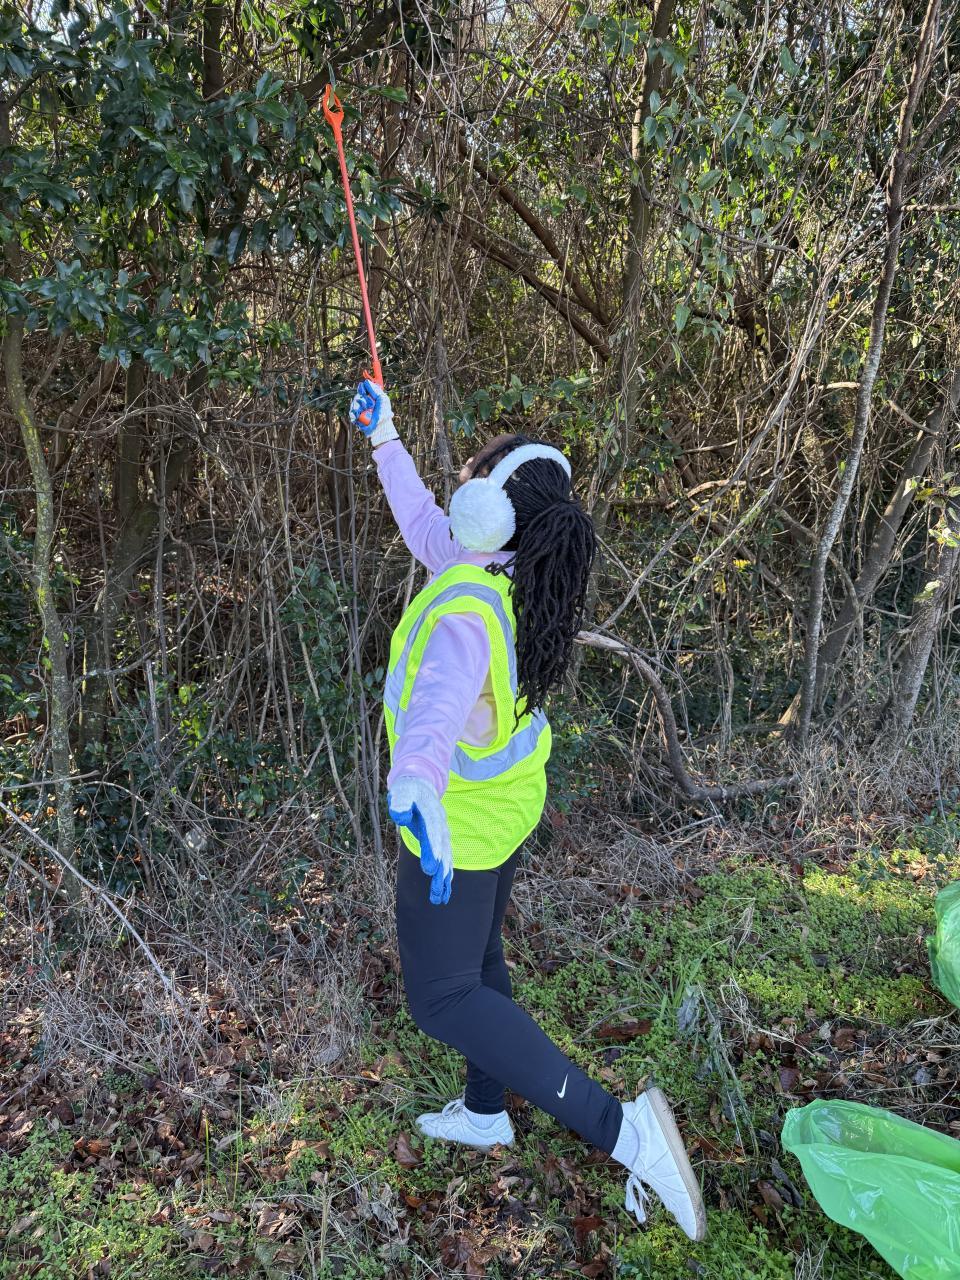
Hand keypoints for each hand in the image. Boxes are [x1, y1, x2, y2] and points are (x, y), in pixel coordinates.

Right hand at [349, 378, 397, 445]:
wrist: (380, 428)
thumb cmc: (384, 414)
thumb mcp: (382, 399)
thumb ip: (375, 390)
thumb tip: (366, 381)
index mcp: (371, 397)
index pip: (363, 388)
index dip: (362, 388)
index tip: (363, 391)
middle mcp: (365, 402)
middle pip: (358, 395)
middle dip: (363, 400)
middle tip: (369, 405)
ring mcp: (360, 409)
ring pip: (354, 403)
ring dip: (359, 407)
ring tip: (365, 411)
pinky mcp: (356, 417)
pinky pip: (351, 412)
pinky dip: (354, 413)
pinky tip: (358, 416)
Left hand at [387, 775, 453, 904]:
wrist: (421, 787)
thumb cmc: (407, 792)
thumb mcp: (401, 793)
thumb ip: (400, 803)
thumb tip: (400, 816)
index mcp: (431, 814)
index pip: (433, 834)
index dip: (433, 851)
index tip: (431, 869)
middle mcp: (441, 827)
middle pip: (442, 850)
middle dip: (440, 871)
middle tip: (437, 889)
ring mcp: (443, 835)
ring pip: (446, 859)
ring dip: (443, 879)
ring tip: (439, 899)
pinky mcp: (440, 842)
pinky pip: (445, 861)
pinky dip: (445, 877)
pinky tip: (444, 893)